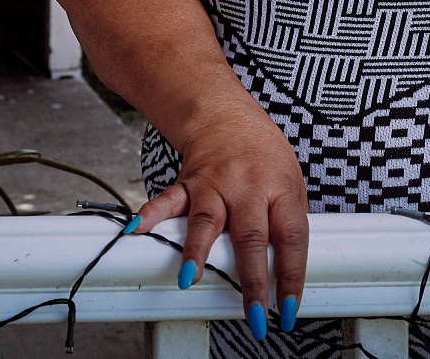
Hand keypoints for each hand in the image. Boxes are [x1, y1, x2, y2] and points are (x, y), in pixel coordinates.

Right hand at [137, 105, 310, 338]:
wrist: (225, 115)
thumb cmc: (261, 153)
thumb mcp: (290, 179)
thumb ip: (288, 218)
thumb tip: (287, 265)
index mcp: (279, 189)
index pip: (292, 237)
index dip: (292, 275)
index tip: (288, 309)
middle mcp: (247, 187)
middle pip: (250, 237)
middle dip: (252, 280)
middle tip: (254, 314)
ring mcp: (215, 184)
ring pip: (207, 220)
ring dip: (197, 251)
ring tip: (190, 279)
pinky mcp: (188, 182)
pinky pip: (168, 201)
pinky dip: (151, 216)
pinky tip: (137, 230)